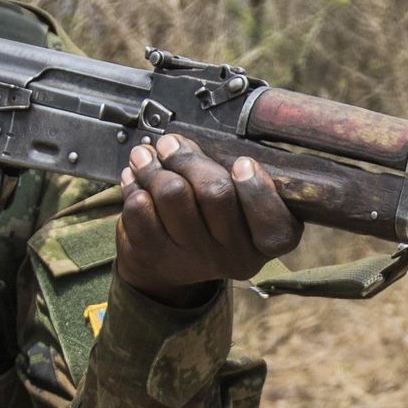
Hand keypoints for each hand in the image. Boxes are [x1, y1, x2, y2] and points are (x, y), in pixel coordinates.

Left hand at [114, 134, 300, 305]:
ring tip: (145, 157)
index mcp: (267, 241)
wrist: (169, 264)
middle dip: (188, 158)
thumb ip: (230, 173)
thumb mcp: (238, 199)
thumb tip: (184, 145)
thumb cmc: (210, 219)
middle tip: (169, 144)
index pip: (273, 224)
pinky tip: (135, 181)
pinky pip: (141, 210)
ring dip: (154, 167)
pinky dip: (134, 186)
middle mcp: (235, 256)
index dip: (257, 190)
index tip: (242, 163)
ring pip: (173, 194)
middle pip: (216, 193)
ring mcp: (196, 260)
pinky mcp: (160, 259)